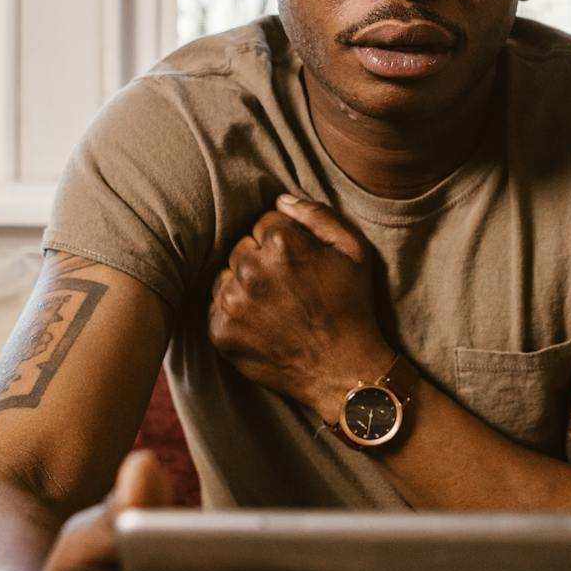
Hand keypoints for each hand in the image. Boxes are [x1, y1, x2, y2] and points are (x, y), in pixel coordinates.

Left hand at [207, 193, 390, 413]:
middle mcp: (251, 269)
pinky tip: (262, 324)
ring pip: (226, 276)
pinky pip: (216, 306)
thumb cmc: (352, 307)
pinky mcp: (220, 331)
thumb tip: (280, 199)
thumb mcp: (353, 250)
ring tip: (275, 306)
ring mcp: (232, 302)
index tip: (300, 264)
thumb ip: (316, 215)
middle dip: (261, 261)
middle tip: (288, 287)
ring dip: (244, 285)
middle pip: (242, 247)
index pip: (265, 223)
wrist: (344, 370)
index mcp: (282, 244)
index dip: (285, 242)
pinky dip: (234, 313)